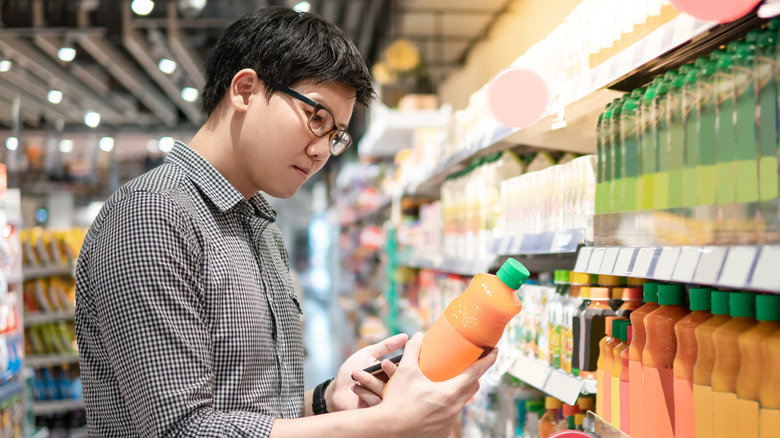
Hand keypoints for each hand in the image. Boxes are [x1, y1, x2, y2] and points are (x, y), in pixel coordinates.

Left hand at [326, 333, 407, 411]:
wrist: (337, 389)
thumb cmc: (352, 369)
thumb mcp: (369, 353)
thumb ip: (386, 346)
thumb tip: (405, 336)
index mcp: (392, 372)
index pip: (405, 369)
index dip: (403, 364)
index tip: (391, 359)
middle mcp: (392, 387)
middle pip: (400, 381)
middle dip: (390, 371)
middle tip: (381, 364)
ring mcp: (385, 399)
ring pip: (387, 391)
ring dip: (370, 381)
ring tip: (356, 373)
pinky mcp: (376, 409)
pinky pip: (376, 402)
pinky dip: (364, 393)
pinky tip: (354, 386)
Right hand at [376, 333, 497, 437]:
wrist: (388, 428)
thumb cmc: (397, 400)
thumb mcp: (405, 371)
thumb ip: (413, 351)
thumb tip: (418, 336)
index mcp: (449, 392)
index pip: (476, 372)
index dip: (488, 360)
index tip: (495, 351)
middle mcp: (453, 409)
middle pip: (472, 388)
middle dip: (473, 376)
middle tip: (468, 366)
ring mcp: (449, 422)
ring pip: (461, 402)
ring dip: (458, 392)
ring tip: (447, 384)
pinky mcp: (442, 432)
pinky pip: (450, 416)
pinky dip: (446, 407)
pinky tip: (436, 403)